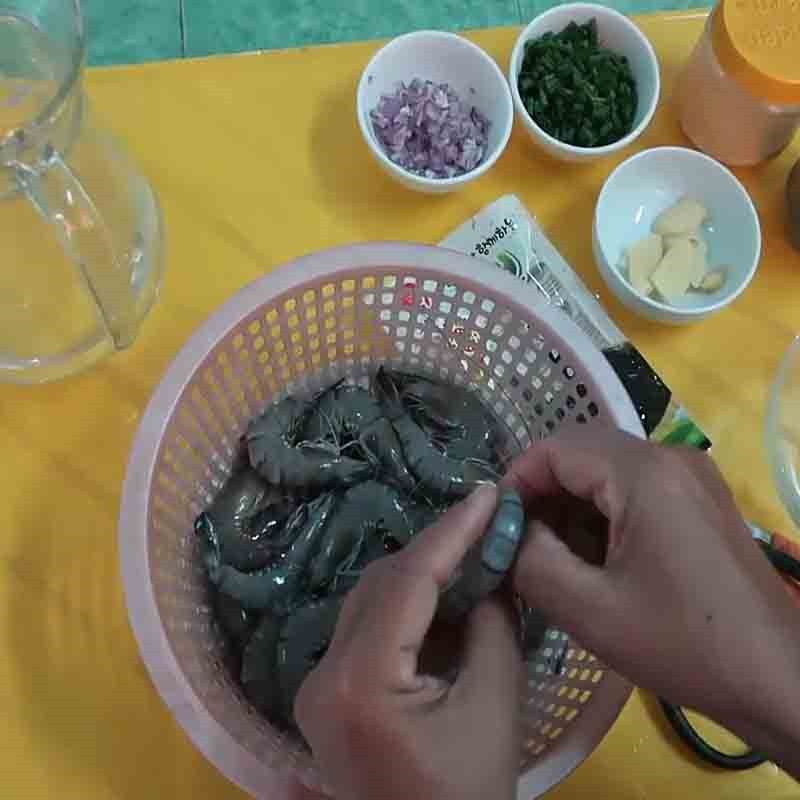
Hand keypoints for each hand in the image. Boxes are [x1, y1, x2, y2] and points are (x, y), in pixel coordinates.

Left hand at [295, 484, 522, 799]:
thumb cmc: (467, 794)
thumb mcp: (494, 708)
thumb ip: (492, 627)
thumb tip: (491, 570)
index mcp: (358, 682)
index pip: (405, 583)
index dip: (450, 532)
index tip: (487, 495)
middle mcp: (320, 675)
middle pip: (380, 586)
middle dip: (436, 552)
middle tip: (486, 525)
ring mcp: (314, 686)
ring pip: (370, 604)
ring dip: (421, 579)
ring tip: (472, 558)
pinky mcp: (322, 696)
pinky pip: (365, 632)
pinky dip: (406, 612)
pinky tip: (445, 604)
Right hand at [505, 425, 799, 775]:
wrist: (779, 680)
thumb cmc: (683, 644)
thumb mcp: (589, 609)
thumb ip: (529, 560)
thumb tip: (502, 532)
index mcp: (643, 472)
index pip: (554, 448)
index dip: (514, 482)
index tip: (493, 529)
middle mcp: (669, 457)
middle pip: (580, 453)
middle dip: (540, 495)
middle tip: (517, 545)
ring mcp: (690, 476)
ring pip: (605, 470)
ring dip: (570, 506)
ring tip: (553, 559)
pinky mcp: (699, 499)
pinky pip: (633, 487)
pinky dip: (602, 514)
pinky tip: (594, 560)